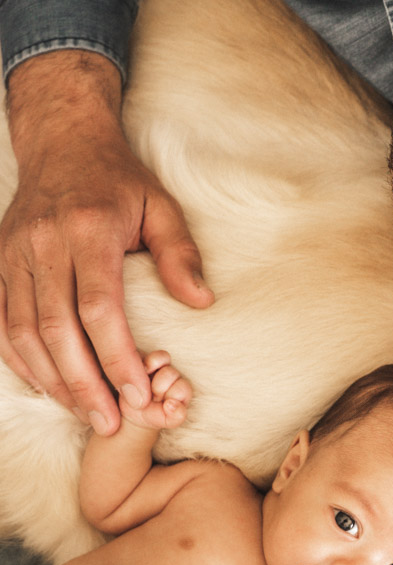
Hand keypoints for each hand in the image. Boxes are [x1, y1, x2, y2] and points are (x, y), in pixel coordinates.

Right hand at [0, 52, 213, 435]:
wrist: (62, 141)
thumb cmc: (119, 181)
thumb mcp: (162, 206)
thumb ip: (180, 254)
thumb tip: (201, 302)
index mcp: (88, 230)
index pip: (99, 308)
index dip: (116, 357)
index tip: (138, 394)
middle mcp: (43, 244)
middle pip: (56, 329)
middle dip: (83, 383)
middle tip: (109, 423)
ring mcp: (13, 254)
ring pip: (22, 332)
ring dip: (52, 381)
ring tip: (84, 414)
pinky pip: (1, 323)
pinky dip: (20, 361)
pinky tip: (47, 387)